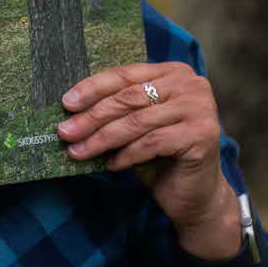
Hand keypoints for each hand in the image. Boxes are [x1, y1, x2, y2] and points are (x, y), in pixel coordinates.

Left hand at [55, 62, 240, 259]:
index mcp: (173, 72)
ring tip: (78, 152)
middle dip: (92, 116)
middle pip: (128, 98)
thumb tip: (70, 107)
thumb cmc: (160, 156)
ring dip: (102, 139)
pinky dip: (126, 154)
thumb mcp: (136, 125)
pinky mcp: (202, 134)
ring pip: (137, 121)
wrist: (195, 194)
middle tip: (65, 131)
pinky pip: (152, 142)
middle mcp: (191, 84)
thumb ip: (116, 108)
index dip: (92, 88)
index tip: (66, 103)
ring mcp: (200, 108)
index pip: (125, 74)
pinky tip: (111, 165)